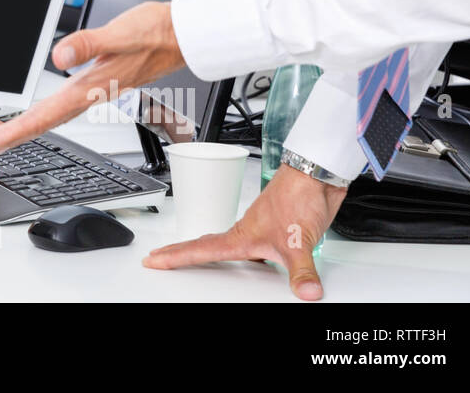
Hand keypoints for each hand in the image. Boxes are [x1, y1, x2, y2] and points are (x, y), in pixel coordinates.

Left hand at [0, 1, 183, 157]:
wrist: (181, 34)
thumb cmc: (155, 33)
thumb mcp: (120, 33)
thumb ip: (90, 44)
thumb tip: (60, 55)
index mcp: (90, 88)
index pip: (43, 116)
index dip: (12, 132)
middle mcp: (89, 94)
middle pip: (42, 123)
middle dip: (10, 138)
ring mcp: (92, 91)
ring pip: (51, 117)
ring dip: (24, 129)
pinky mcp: (95, 83)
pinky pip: (61, 106)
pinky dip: (42, 115)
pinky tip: (34, 116)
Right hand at [143, 164, 348, 300]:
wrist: (316, 176)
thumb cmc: (298, 196)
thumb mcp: (297, 241)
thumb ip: (301, 271)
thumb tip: (305, 293)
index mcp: (241, 235)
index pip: (201, 249)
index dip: (175, 256)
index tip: (153, 259)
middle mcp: (247, 232)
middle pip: (206, 245)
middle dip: (181, 252)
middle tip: (160, 258)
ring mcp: (262, 230)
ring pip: (228, 245)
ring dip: (209, 252)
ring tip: (193, 260)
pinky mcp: (278, 230)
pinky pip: (255, 249)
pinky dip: (246, 257)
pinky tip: (254, 264)